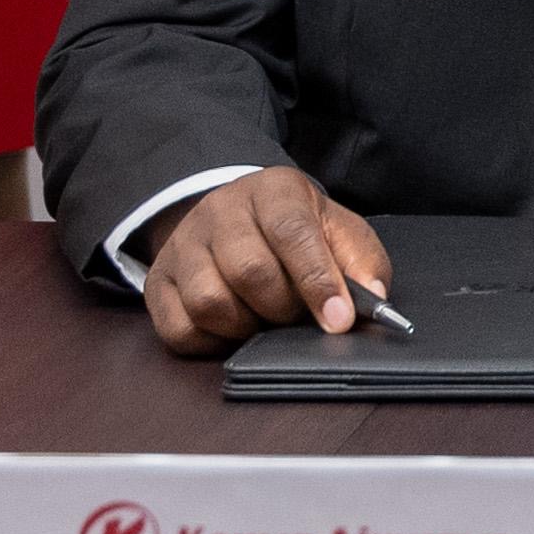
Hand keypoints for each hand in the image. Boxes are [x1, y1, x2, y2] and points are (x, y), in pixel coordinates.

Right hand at [141, 167, 394, 356]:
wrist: (239, 216)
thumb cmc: (297, 229)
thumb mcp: (338, 231)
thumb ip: (361, 262)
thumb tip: (374, 300)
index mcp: (274, 190)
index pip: (292, 232)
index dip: (317, 280)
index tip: (338, 320)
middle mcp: (221, 210)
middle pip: (249, 271)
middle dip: (282, 307)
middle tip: (295, 314)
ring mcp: (184, 245)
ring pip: (209, 301)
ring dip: (245, 326)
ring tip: (262, 318)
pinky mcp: (159, 281)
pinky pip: (178, 328)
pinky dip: (210, 342)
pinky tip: (231, 328)